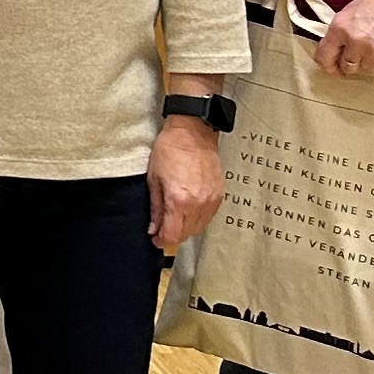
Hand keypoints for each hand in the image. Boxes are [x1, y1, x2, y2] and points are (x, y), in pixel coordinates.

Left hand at [148, 113, 225, 253]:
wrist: (193, 132)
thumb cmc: (170, 150)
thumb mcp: (154, 179)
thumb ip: (155, 208)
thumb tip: (154, 228)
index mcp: (179, 200)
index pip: (172, 236)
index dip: (161, 241)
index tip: (155, 239)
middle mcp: (198, 204)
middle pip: (186, 235)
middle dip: (172, 235)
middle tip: (162, 229)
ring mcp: (211, 200)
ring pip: (199, 228)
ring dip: (185, 229)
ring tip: (174, 219)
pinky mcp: (219, 195)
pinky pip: (208, 217)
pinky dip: (197, 219)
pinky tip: (188, 211)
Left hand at [319, 0, 373, 78]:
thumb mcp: (352, 10)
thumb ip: (340, 32)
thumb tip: (336, 51)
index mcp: (340, 28)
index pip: (324, 57)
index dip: (329, 65)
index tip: (334, 68)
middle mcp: (356, 42)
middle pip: (347, 67)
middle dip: (353, 62)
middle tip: (363, 53)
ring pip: (368, 69)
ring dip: (373, 61)